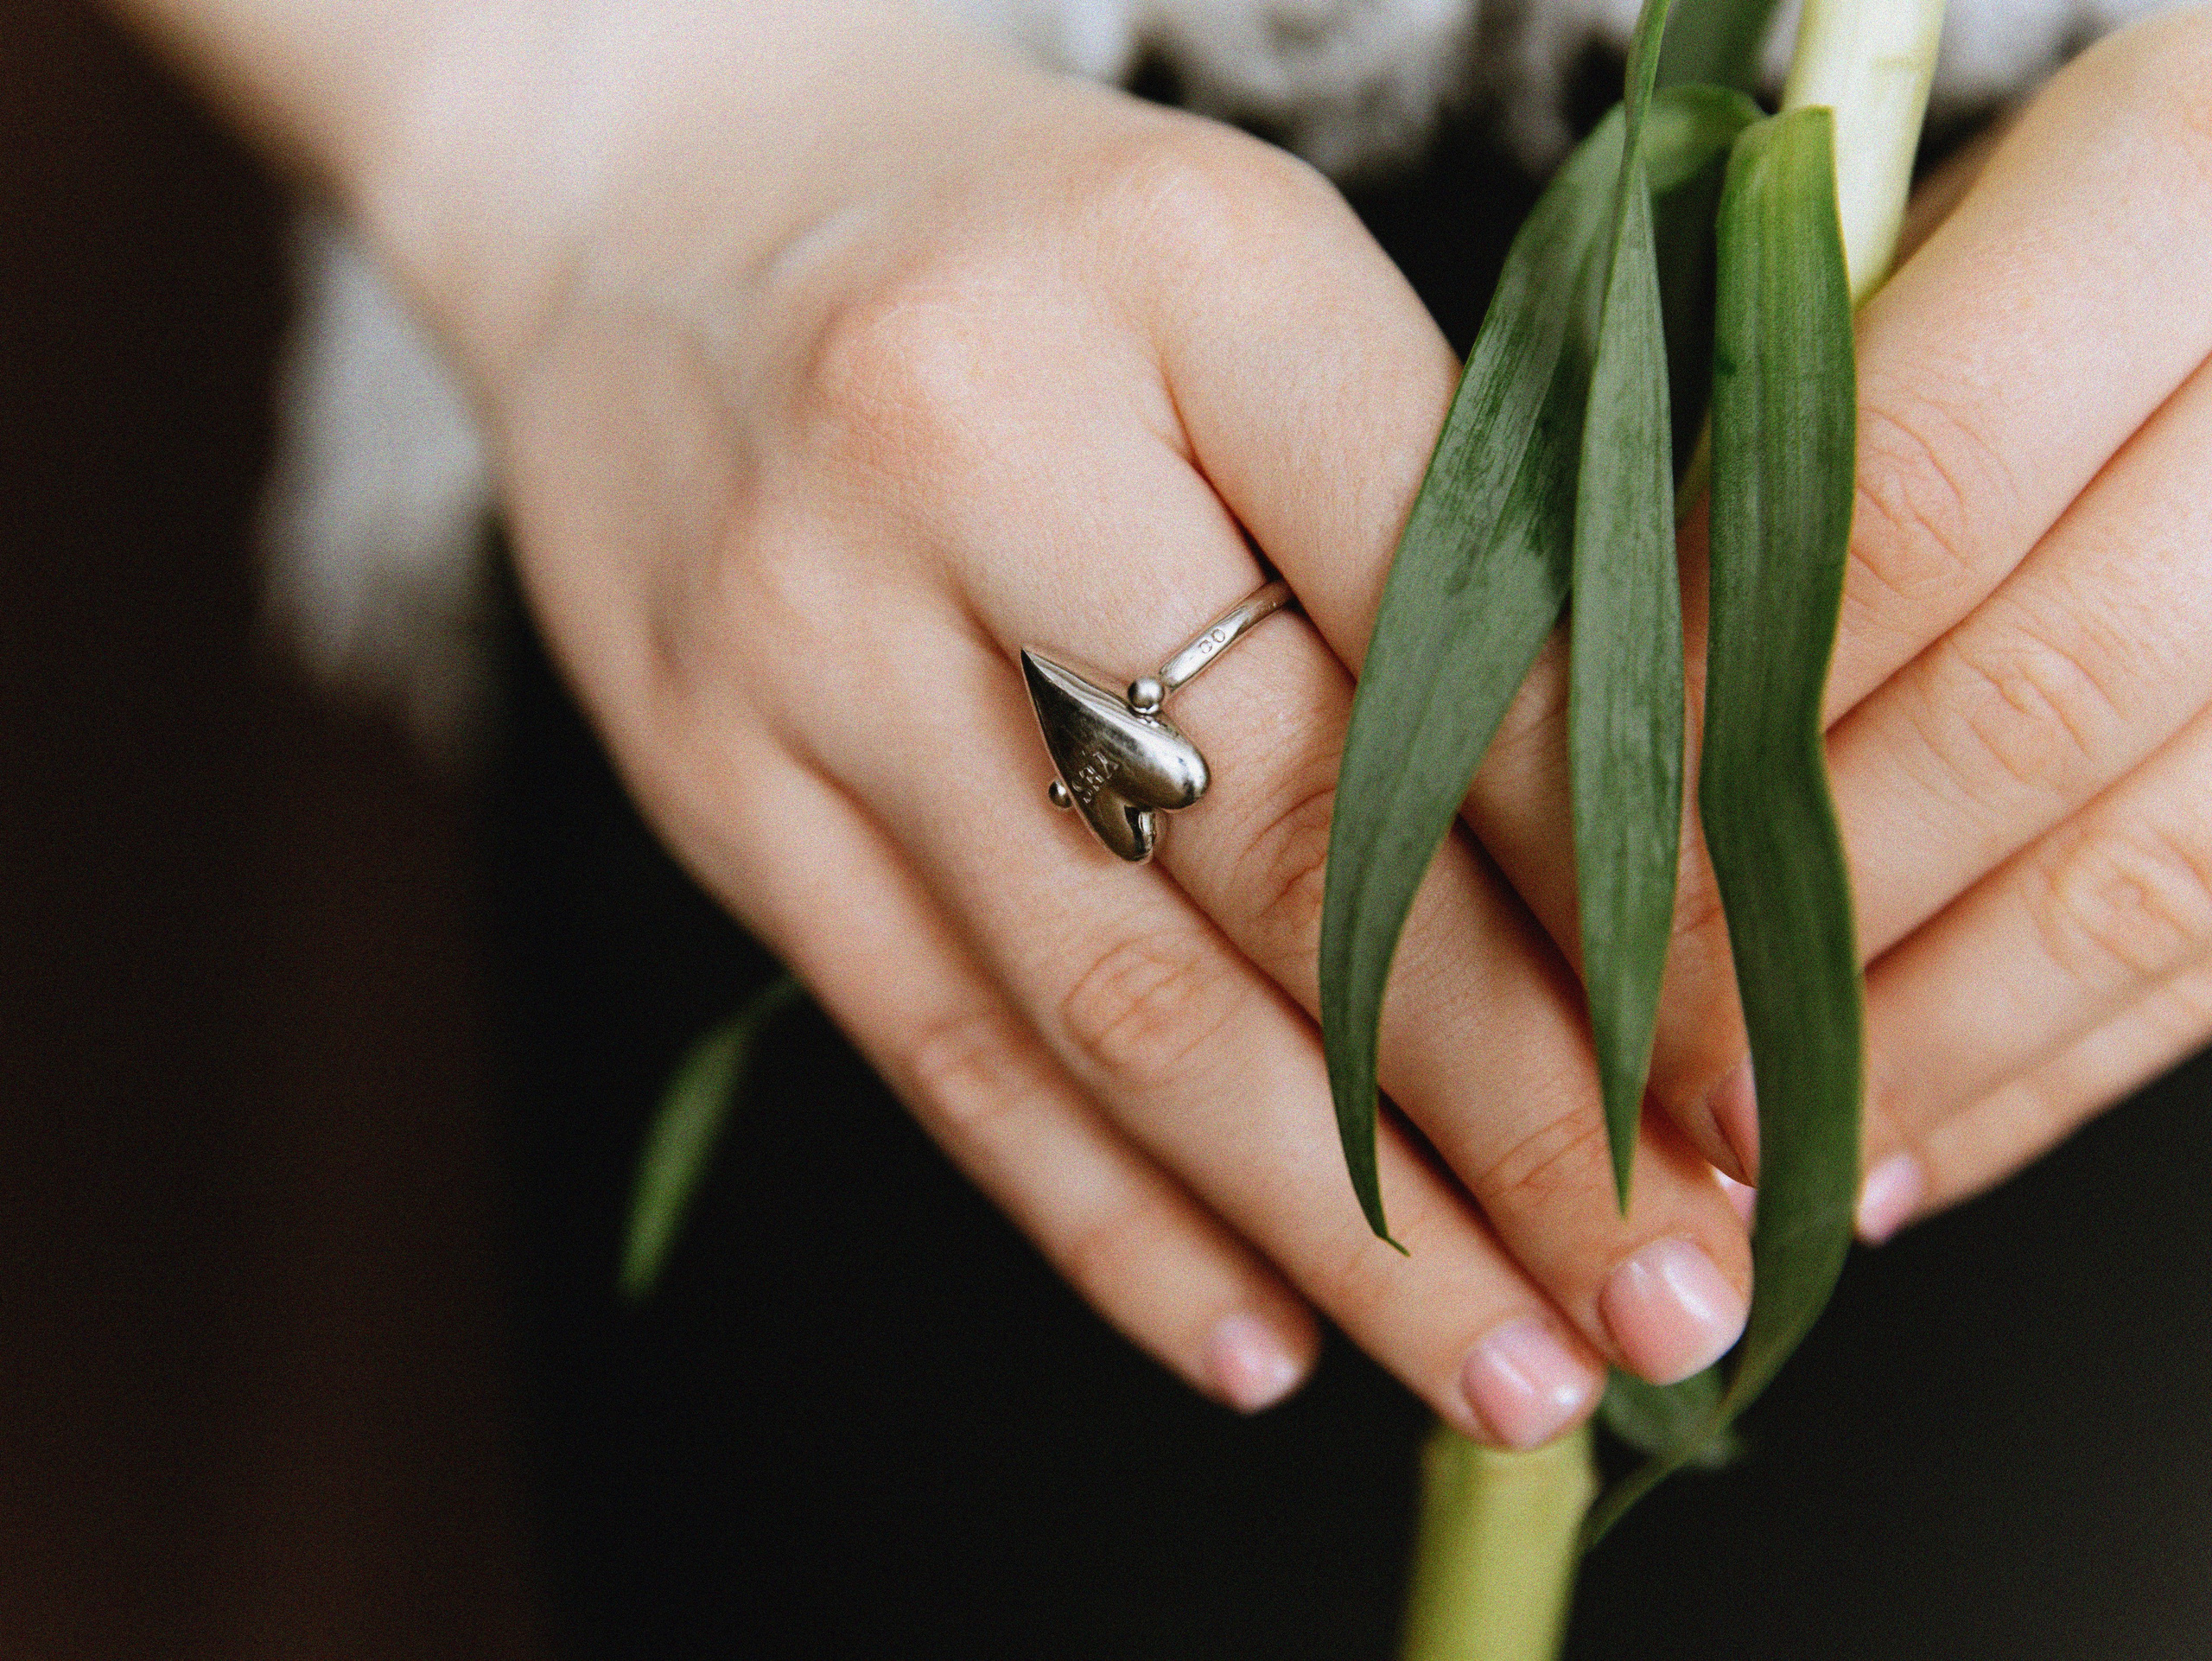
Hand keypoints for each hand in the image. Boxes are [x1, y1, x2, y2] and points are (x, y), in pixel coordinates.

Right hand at [383, 1, 1767, 1444]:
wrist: (655, 202)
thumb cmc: (1014, 241)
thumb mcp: (1252, 281)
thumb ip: (1432, 520)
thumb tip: (1639, 871)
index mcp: (1183, 277)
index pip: (1461, 630)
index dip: (1634, 891)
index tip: (1745, 1077)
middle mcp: (975, 451)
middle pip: (1296, 852)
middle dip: (1512, 1113)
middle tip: (1671, 1288)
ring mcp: (816, 644)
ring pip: (1120, 1003)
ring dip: (1337, 1227)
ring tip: (1503, 1371)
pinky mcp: (720, 793)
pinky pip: (936, 1047)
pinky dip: (1109, 1221)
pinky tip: (1256, 1336)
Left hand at [1461, 9, 2211, 1243]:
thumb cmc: (1980, 259)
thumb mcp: (1861, 271)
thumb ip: (1735, 439)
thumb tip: (1555, 720)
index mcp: (2173, 180)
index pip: (1898, 497)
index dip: (1719, 712)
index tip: (1577, 862)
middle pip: (2028, 705)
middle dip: (1804, 914)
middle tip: (1643, 1052)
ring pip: (2152, 869)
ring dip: (1921, 1041)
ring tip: (1751, 1141)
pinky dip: (2042, 1070)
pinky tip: (1898, 1148)